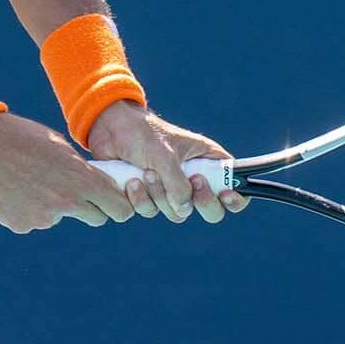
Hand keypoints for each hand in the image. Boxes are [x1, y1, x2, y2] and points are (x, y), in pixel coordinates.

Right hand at [0, 114, 139, 233]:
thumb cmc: (23, 138)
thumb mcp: (60, 149)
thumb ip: (80, 172)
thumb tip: (94, 187)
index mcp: (81, 180)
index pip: (119, 207)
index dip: (119, 206)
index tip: (114, 203)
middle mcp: (66, 203)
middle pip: (96, 218)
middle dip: (91, 209)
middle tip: (74, 193)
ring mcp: (44, 218)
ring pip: (59, 217)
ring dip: (51, 205)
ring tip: (28, 180)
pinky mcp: (22, 225)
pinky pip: (33, 220)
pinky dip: (27, 209)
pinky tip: (13, 190)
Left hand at [86, 101, 248, 223]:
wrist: (109, 130)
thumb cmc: (142, 133)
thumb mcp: (165, 155)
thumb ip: (178, 184)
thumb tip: (184, 210)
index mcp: (207, 160)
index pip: (234, 185)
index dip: (236, 197)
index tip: (225, 195)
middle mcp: (192, 178)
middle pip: (211, 209)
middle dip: (201, 202)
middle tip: (193, 185)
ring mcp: (171, 189)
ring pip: (177, 213)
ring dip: (161, 196)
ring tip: (147, 172)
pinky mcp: (150, 196)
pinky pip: (151, 211)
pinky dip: (141, 199)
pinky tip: (132, 181)